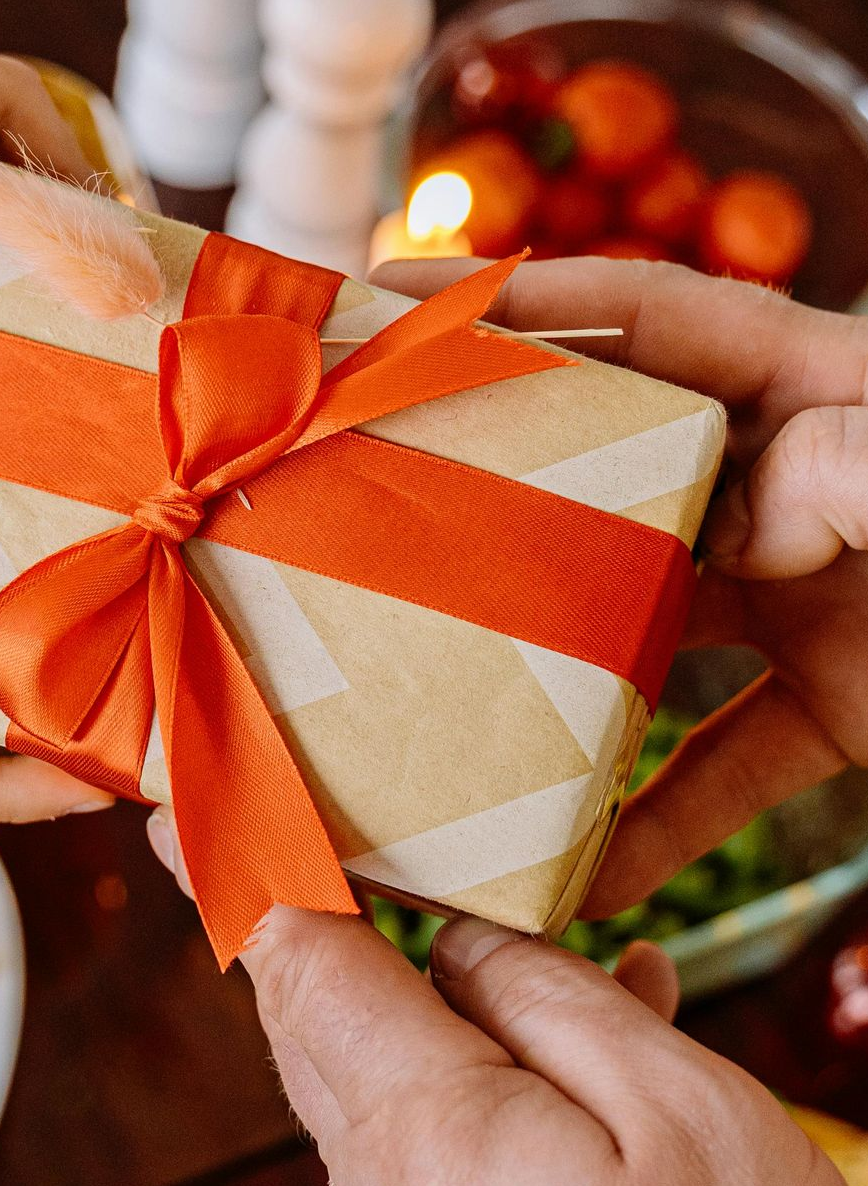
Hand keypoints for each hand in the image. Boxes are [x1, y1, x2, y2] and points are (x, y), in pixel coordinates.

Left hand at [149, 818, 867, 1185]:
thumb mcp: (679, 1112)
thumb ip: (554, 1002)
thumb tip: (462, 939)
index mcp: (419, 1128)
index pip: (295, 959)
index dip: (244, 862)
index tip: (193, 795)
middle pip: (313, 1016)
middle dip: (309, 909)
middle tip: (311, 815)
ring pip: (377, 1077)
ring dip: (427, 984)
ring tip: (540, 922)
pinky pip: (434, 1142)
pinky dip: (480, 1066)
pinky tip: (594, 1036)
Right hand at [371, 255, 867, 910]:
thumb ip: (867, 466)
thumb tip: (764, 514)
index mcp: (819, 387)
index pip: (656, 318)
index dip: (534, 308)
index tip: (405, 311)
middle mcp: (792, 482)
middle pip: (610, 476)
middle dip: (494, 502)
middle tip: (368, 534)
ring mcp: (809, 598)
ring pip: (636, 631)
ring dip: (540, 682)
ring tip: (429, 725)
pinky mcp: (836, 706)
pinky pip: (717, 765)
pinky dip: (647, 821)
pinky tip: (575, 878)